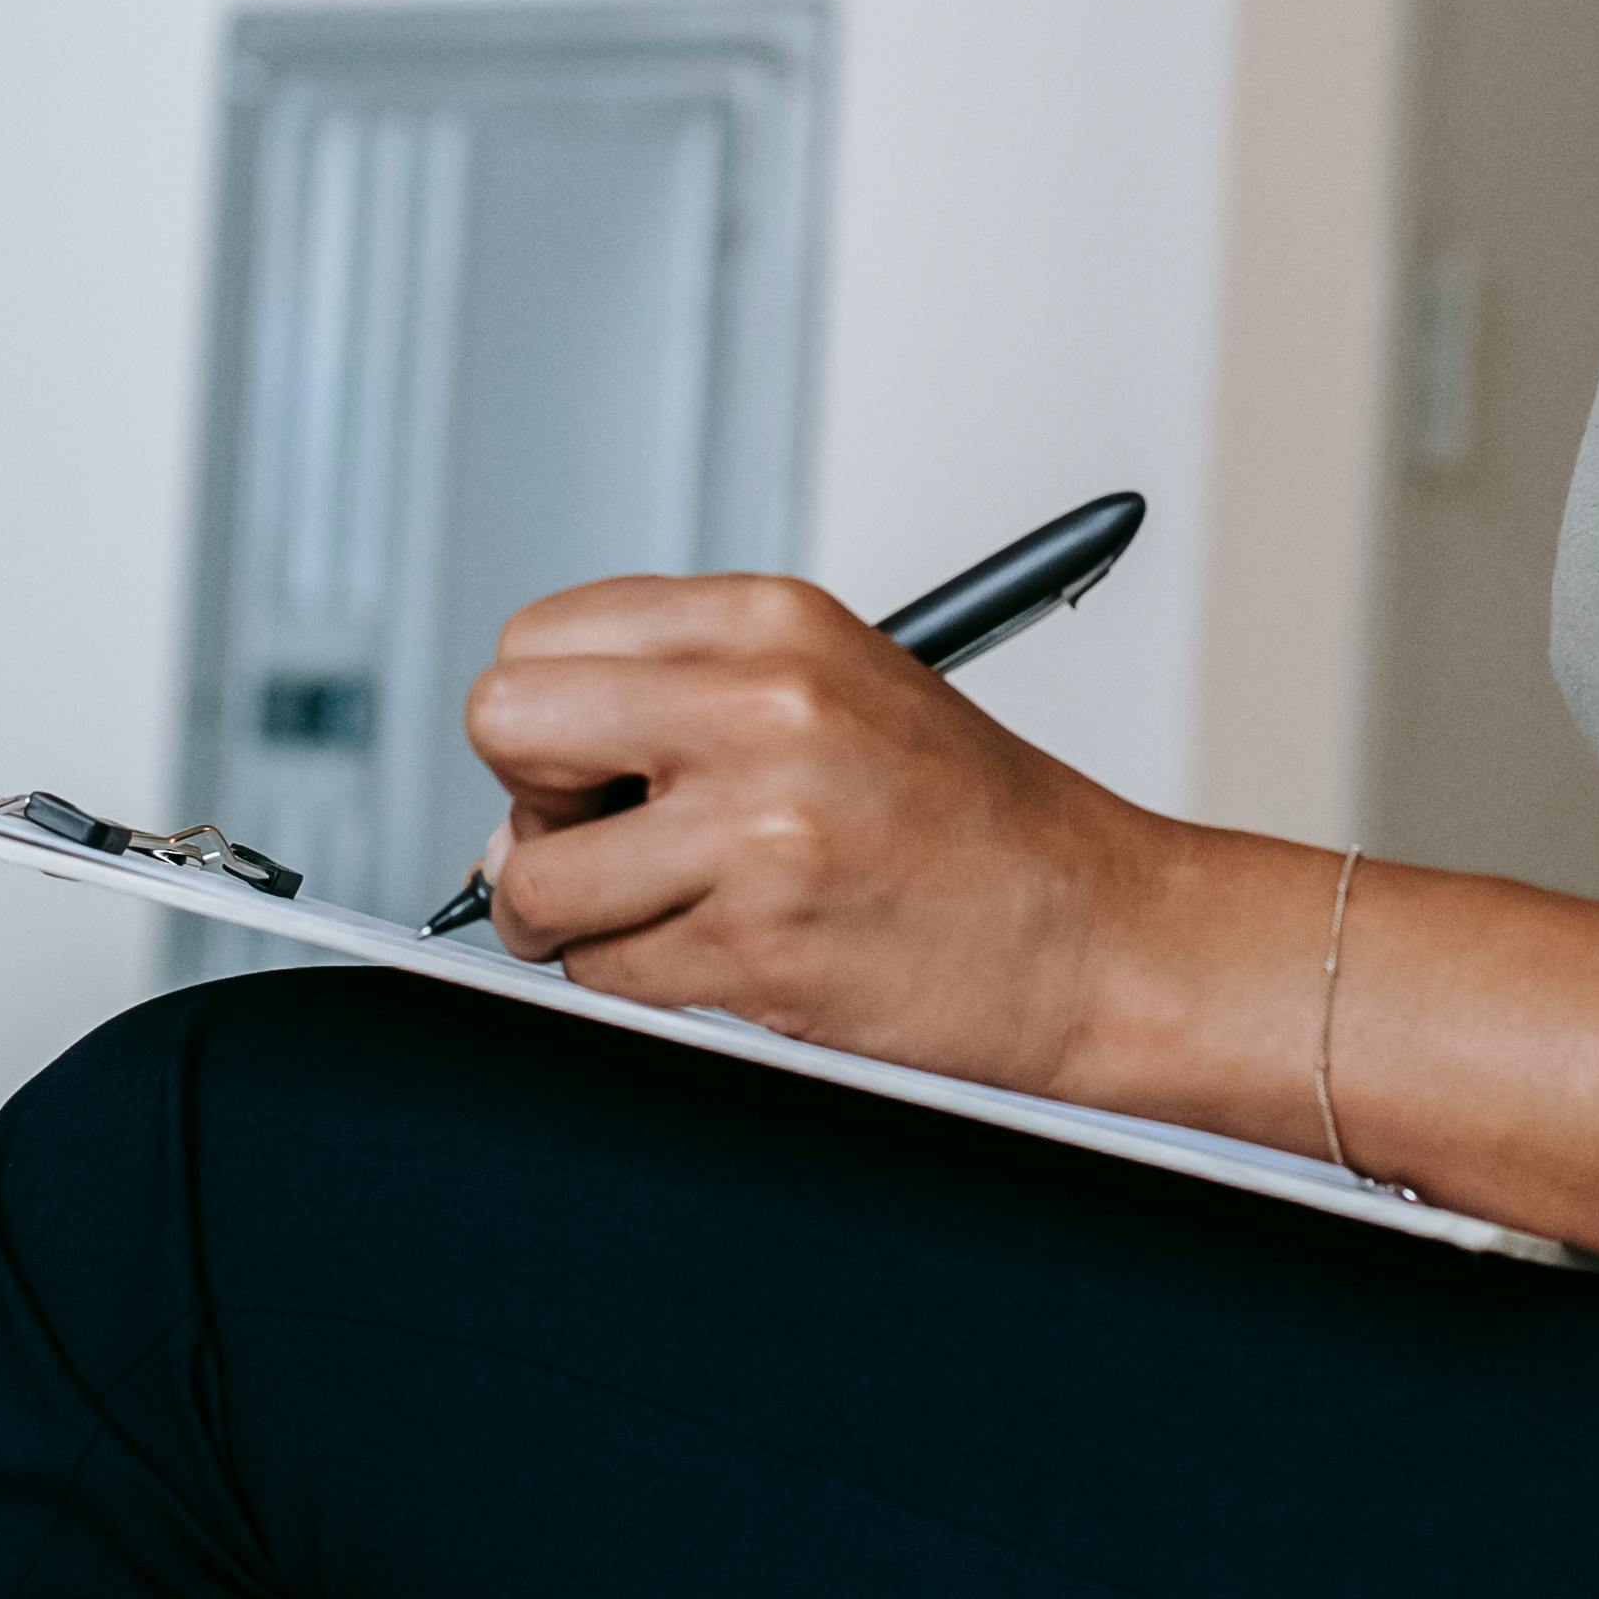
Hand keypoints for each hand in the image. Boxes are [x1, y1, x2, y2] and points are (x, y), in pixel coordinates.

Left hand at [460, 574, 1188, 1092]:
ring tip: (660, 912)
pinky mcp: (760, 943)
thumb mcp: (835, 683)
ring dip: (569, 917)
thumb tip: (519, 786)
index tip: (594, 761)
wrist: (1094, 933)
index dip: (548, 715)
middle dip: (532, 800)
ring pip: (533, 876)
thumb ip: (680, 694)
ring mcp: (758, 826)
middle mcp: (760, 704)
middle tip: (604, 837)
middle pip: (505, 724)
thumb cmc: (969, 819)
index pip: (538, 637)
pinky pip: (603, 972)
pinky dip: (637, 980)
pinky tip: (722, 955)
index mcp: (770, 619)